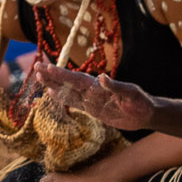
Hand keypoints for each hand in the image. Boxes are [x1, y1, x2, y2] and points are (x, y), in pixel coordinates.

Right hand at [26, 62, 155, 130]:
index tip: (47, 68)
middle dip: (52, 75)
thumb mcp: (131, 94)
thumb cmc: (140, 102)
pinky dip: (63, 98)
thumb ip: (116, 86)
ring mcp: (91, 99)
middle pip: (68, 82)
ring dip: (54, 84)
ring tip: (39, 77)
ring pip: (68, 91)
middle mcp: (92, 90)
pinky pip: (75, 102)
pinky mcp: (93, 109)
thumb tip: (102, 78)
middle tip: (35, 67)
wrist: (146, 114)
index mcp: (99, 86)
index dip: (62, 74)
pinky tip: (53, 93)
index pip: (76, 79)